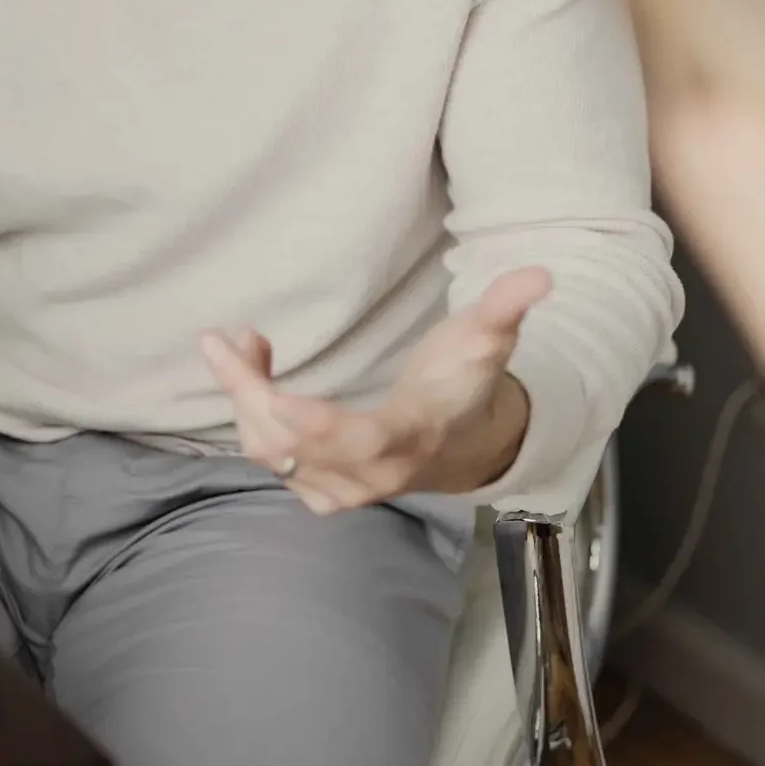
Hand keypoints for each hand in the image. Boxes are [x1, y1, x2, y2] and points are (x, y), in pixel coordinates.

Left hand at [198, 267, 550, 513]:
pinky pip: (268, 456)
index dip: (319, 427)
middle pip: (294, 446)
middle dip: (249, 394)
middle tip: (223, 339)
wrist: (463, 445)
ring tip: (240, 342)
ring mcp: (341, 490)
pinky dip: (249, 414)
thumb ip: (507, 307)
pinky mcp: (317, 490)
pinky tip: (253, 368)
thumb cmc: (467, 382)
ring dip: (243, 396)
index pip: (363, 443)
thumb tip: (541, 275)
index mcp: (411, 438)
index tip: (277, 397)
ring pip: (270, 452)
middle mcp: (372, 476)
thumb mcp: (488, 341)